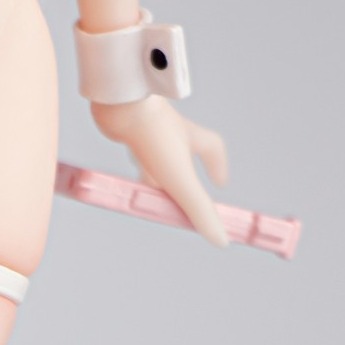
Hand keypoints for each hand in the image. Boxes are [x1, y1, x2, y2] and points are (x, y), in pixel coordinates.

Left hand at [91, 95, 230, 247]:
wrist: (121, 102)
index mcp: (189, 137)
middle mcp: (170, 130)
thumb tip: (223, 241)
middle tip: (175, 198)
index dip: (218, 166)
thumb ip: (199, 211)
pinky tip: (121, 167)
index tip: (220, 182)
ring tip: (145, 190)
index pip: (212, 149)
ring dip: (153, 171)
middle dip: (181, 176)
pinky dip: (131, 158)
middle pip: (182, 155)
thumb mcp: (181, 181)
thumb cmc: (153, 138)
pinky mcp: (123, 127)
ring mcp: (145, 128)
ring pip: (154, 152)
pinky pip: (130, 144)